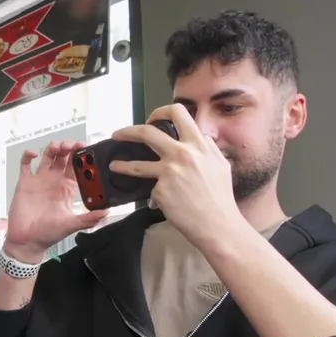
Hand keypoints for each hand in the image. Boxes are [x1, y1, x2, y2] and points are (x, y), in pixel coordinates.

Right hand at [3, 140, 108, 261]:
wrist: (27, 241)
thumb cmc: (48, 234)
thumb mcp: (71, 225)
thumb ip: (88, 219)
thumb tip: (105, 212)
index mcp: (67, 189)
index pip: (77, 168)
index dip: (82, 158)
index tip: (85, 151)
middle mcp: (54, 182)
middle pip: (64, 158)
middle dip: (68, 148)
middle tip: (71, 146)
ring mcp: (39, 180)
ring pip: (47, 157)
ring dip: (53, 148)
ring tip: (56, 147)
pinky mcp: (25, 182)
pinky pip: (25, 164)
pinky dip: (28, 156)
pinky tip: (33, 154)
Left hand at [109, 104, 247, 249]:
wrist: (218, 224)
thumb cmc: (220, 199)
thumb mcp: (220, 165)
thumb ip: (207, 149)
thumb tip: (200, 139)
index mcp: (198, 145)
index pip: (178, 113)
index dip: (160, 112)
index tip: (151, 120)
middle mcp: (182, 154)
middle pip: (146, 132)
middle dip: (127, 132)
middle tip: (118, 135)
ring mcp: (169, 172)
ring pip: (136, 164)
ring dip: (121, 164)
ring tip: (114, 166)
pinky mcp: (160, 191)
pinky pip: (151, 190)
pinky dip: (155, 197)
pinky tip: (160, 203)